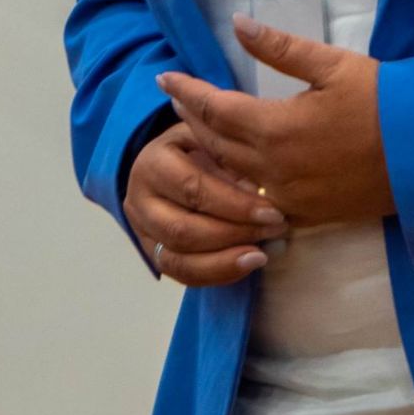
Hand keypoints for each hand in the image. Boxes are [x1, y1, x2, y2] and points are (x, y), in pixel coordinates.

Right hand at [124, 125, 287, 286]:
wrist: (174, 163)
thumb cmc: (201, 147)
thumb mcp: (215, 140)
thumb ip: (233, 161)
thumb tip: (262, 194)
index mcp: (153, 163)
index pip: (193, 189)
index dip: (235, 205)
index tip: (273, 212)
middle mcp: (138, 199)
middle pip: (183, 230)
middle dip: (234, 235)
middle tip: (274, 231)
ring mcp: (141, 231)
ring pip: (179, 259)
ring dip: (225, 262)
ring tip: (261, 256)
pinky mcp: (152, 254)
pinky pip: (182, 274)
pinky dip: (216, 274)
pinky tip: (246, 266)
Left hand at [156, 17, 393, 224]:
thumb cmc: (384, 102)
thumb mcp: (332, 65)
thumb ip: (280, 48)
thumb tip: (237, 23)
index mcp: (274, 128)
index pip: (214, 108)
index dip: (186, 91)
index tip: (164, 77)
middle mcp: (271, 169)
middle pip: (216, 143)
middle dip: (192, 119)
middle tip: (176, 100)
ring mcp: (287, 197)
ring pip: (232, 175)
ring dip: (210, 151)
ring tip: (196, 131)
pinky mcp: (306, 214)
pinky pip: (256, 201)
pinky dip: (237, 183)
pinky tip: (233, 172)